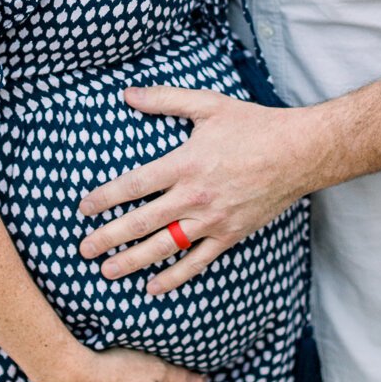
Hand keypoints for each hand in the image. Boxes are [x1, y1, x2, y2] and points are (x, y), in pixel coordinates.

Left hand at [78, 88, 314, 293]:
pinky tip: (152, 287)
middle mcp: (195, 196)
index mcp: (185, 163)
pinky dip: (174, 277)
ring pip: (165, 247)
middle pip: (142, 222)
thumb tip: (128, 94)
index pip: (134, 185)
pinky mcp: (230, 235)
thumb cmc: (252, 125)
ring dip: (132, 261)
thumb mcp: (208, 105)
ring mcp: (213, 220)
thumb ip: (165, 100)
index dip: (105, 198)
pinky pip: (197, 262)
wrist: (298, 152)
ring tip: (106, 271)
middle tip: (82, 250)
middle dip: (108, 237)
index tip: (83, 208)